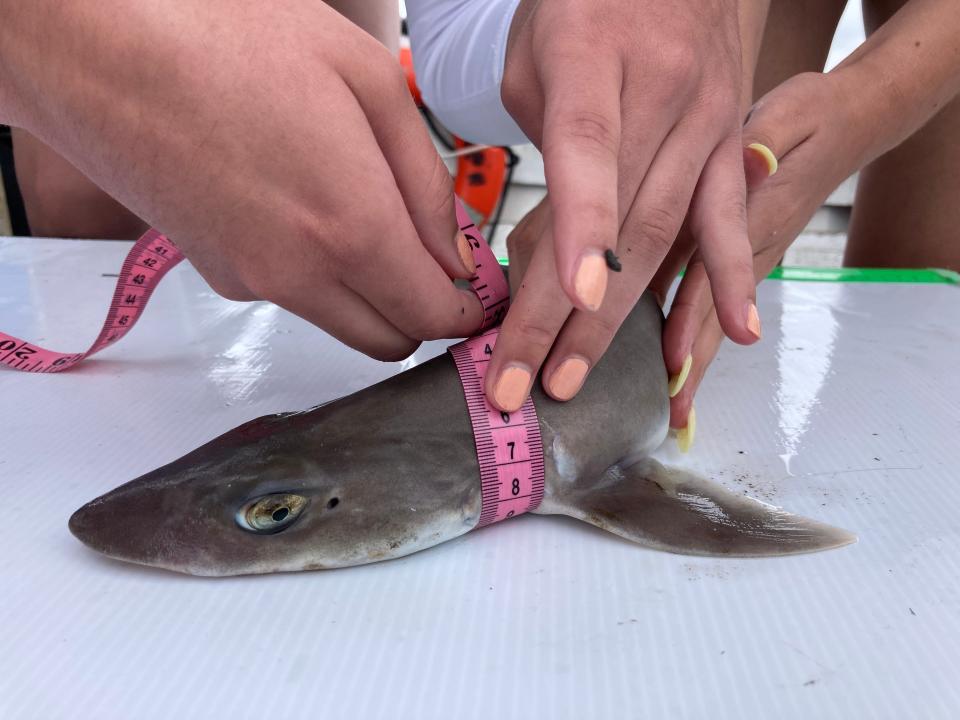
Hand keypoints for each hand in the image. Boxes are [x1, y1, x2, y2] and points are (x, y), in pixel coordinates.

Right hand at [1, 0, 480, 360]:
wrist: (102, 49)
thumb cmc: (231, 40)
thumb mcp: (366, 80)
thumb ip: (425, 181)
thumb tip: (453, 249)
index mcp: (353, 226)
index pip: (434, 316)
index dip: (466, 310)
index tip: (477, 288)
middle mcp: (303, 275)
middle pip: (391, 339)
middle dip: (423, 311)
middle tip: (432, 259)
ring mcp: (255, 282)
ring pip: (343, 324)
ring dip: (372, 296)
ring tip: (366, 219)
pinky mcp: (219, 274)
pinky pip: (294, 296)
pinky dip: (317, 275)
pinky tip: (300, 206)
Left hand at [487, 0, 758, 410]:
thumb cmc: (585, 3)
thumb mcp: (535, 51)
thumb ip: (544, 141)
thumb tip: (553, 237)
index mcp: (594, 58)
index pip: (589, 151)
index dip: (582, 226)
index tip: (571, 296)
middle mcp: (662, 92)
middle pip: (622, 219)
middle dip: (570, 314)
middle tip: (525, 382)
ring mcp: (708, 121)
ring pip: (666, 234)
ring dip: (624, 318)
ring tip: (579, 379)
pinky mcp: (733, 141)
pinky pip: (730, 218)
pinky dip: (730, 279)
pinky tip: (732, 336)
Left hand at [660, 72, 872, 436]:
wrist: (845, 124)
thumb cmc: (809, 118)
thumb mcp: (785, 119)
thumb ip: (765, 144)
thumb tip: (754, 160)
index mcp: (753, 215)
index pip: (714, 271)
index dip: (692, 316)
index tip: (674, 361)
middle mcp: (751, 247)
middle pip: (716, 313)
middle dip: (692, 364)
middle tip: (672, 414)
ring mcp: (750, 256)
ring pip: (718, 315)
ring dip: (697, 360)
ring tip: (677, 405)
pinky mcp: (745, 255)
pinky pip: (716, 300)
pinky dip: (697, 331)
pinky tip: (674, 356)